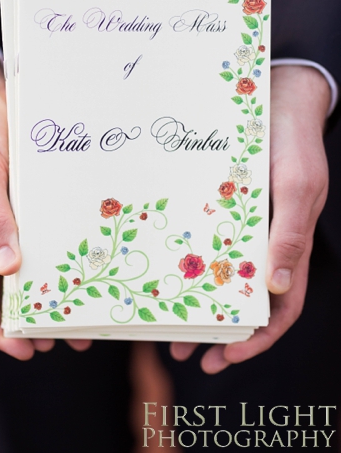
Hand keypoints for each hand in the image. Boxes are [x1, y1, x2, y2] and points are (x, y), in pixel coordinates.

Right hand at [0, 54, 80, 358]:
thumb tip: (8, 268)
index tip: (25, 352)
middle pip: (9, 292)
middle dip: (36, 321)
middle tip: (75, 337)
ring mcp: (15, 218)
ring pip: (35, 266)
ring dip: (59, 290)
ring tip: (93, 307)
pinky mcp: (35, 200)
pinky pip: (53, 234)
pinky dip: (70, 251)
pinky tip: (96, 257)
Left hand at [170, 65, 329, 372]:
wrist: (275, 94)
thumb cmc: (290, 142)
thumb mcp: (296, 186)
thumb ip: (291, 233)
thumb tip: (279, 288)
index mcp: (288, 247)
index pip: (280, 310)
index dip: (257, 340)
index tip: (225, 359)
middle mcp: (262, 244)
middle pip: (244, 304)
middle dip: (219, 335)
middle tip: (184, 356)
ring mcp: (238, 228)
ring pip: (217, 279)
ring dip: (197, 308)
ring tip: (166, 334)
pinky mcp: (215, 209)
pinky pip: (199, 244)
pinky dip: (183, 266)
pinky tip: (156, 275)